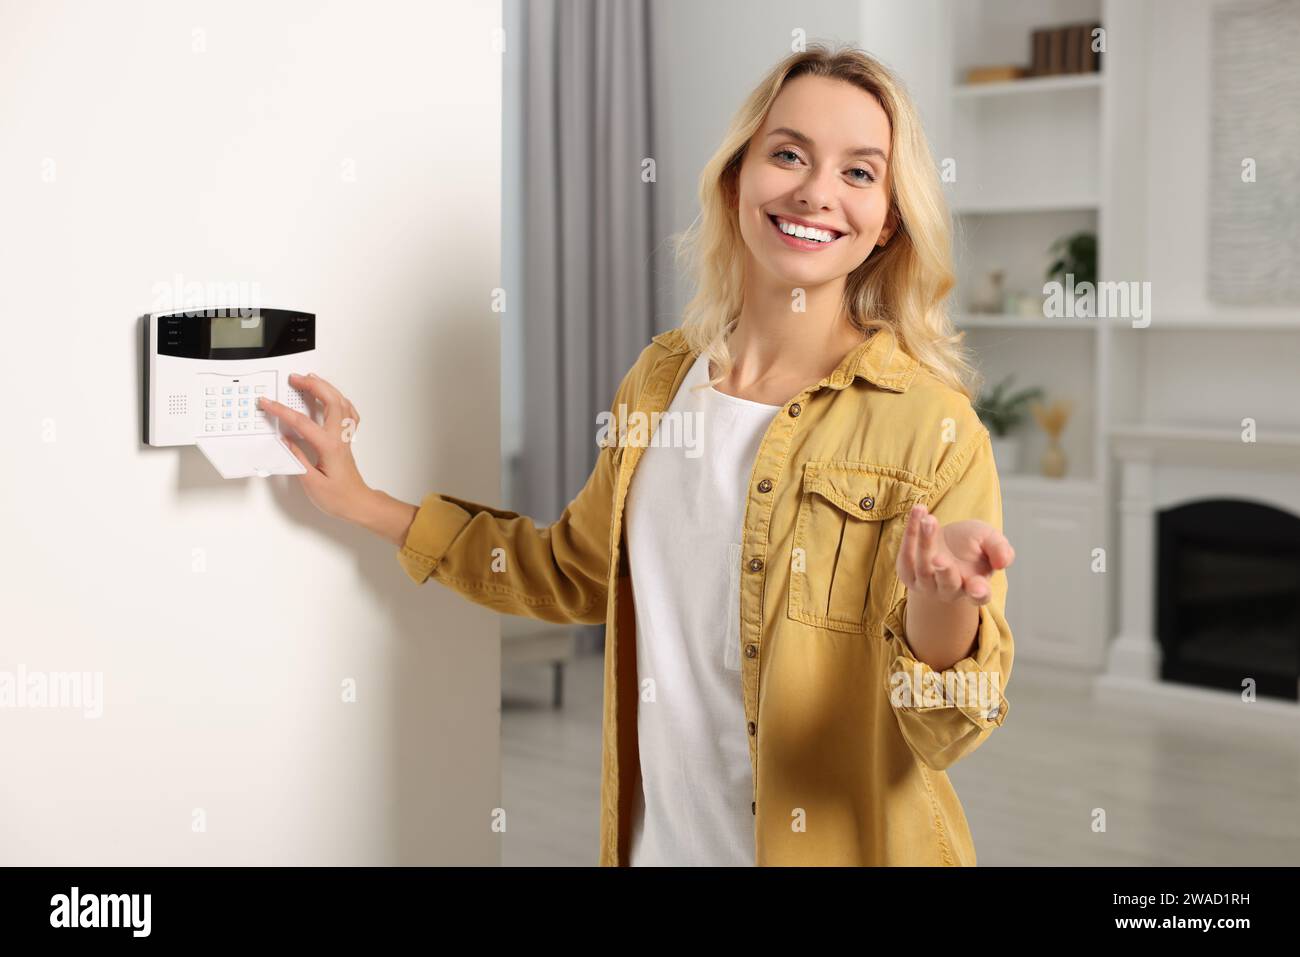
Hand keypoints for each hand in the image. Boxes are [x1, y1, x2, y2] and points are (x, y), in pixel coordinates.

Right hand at [257, 372, 372, 522]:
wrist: (357, 503)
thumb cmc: (338, 497)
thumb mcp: (311, 482)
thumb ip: (297, 458)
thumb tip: (285, 440)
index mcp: (329, 447)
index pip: (302, 423)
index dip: (282, 411)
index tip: (268, 404)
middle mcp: (339, 437)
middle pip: (331, 401)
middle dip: (312, 386)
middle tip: (294, 378)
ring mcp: (345, 436)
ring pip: (341, 403)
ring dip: (326, 388)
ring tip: (310, 379)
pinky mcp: (345, 439)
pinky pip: (347, 412)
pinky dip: (339, 400)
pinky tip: (331, 397)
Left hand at [897, 504, 1014, 606]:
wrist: (947, 540)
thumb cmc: (973, 544)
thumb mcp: (990, 540)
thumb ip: (1000, 549)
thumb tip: (1003, 562)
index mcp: (974, 586)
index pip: (979, 595)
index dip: (979, 592)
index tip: (977, 588)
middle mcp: (949, 590)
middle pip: (947, 583)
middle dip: (944, 570)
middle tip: (939, 557)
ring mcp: (926, 585)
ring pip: (923, 568)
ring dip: (926, 542)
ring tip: (930, 520)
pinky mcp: (908, 573)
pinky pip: (907, 554)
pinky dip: (911, 531)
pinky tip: (918, 511)